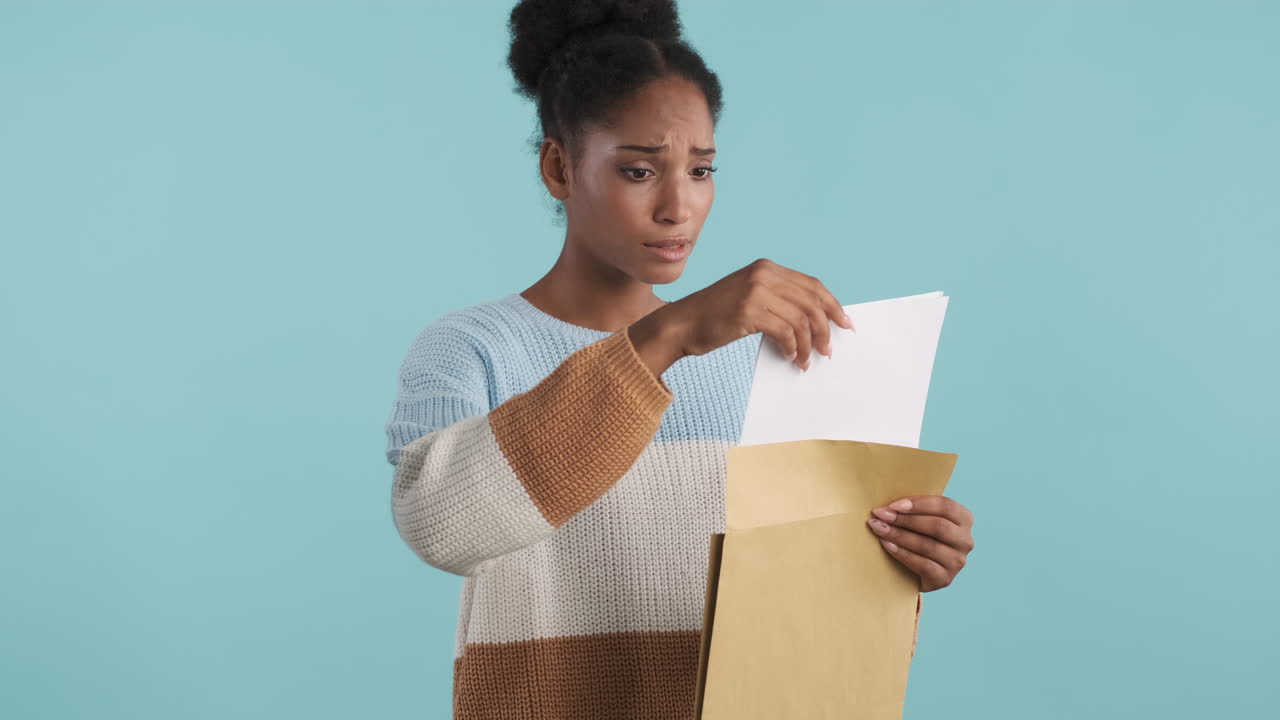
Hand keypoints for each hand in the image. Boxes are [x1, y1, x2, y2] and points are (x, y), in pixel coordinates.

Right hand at [627, 258, 854, 376]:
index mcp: (766, 267)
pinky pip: (785, 332)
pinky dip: (792, 347)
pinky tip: (789, 356)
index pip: (812, 285)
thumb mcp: (750, 296)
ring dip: (808, 344)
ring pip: (800, 319)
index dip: (832, 305)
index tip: (844, 324)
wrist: (681, 323)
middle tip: (828, 350)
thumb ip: (778, 299)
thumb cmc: (715, 316)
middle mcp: (763, 274)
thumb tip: (813, 320)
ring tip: (805, 360)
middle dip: (825, 328)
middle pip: (811, 302)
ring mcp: (755, 290)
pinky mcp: (748, 311)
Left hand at [865, 495, 973, 591]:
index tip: (893, 505)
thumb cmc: (918, 535)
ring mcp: (957, 561)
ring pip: (928, 546)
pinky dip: (902, 553)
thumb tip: (888, 504)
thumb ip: (913, 509)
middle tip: (881, 515)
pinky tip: (887, 545)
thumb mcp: (921, 518)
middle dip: (906, 520)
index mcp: (964, 519)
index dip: (919, 504)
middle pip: (938, 526)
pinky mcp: (945, 579)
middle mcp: (965, 540)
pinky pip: (923, 565)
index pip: (945, 506)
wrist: (916, 570)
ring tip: (879, 528)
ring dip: (900, 535)